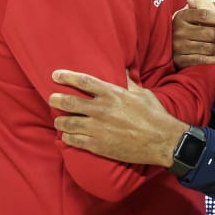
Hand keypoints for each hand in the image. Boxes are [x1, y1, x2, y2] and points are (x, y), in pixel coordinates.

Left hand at [49, 69, 187, 165]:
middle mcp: (101, 110)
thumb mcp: (142, 93)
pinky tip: (67, 135)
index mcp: (112, 94)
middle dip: (56, 99)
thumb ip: (128, 82)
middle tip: (52, 99)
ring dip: (60, 121)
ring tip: (58, 120)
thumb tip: (124, 69)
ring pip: (67, 123)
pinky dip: (67, 137)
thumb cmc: (154, 115)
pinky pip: (74, 140)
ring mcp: (98, 129)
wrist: (161, 141)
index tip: (55, 75)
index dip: (66, 77)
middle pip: (69, 102)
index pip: (83, 82)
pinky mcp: (98, 145)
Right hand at [172, 0, 214, 67]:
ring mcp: (177, 45)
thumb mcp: (204, 15)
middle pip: (209, 33)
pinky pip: (201, 60)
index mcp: (183, 15)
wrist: (177, 45)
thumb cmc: (195, 27)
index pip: (204, 15)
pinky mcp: (179, 59)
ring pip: (207, 48)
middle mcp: (178, 30)